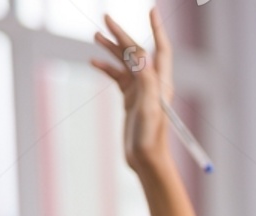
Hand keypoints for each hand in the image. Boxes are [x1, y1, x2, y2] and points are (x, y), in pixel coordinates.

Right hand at [90, 10, 173, 175]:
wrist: (145, 160)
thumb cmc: (150, 137)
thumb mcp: (149, 107)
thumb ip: (146, 80)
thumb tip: (139, 54)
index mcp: (162, 83)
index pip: (161, 49)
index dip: (157, 29)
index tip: (151, 10)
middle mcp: (153, 84)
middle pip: (137, 52)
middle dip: (122, 34)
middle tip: (105, 18)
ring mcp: (141, 91)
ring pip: (125, 63)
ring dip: (111, 48)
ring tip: (95, 36)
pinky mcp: (131, 99)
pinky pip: (117, 77)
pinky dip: (106, 67)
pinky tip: (93, 61)